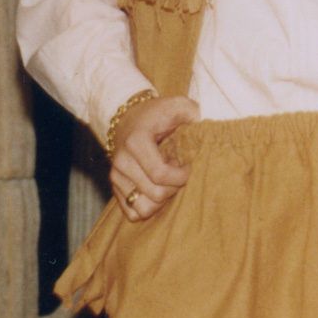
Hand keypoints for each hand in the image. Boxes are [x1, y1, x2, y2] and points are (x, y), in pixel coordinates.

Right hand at [108, 95, 198, 220]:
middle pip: (155, 194)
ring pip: (143, 208)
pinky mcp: (114, 187)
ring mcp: (115, 176)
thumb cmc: (157, 114)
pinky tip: (155, 189)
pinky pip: (132, 212)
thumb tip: (203, 125)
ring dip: (161, 201)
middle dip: (174, 188)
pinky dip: (148, 206)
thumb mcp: (176, 105)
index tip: (189, 167)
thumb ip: (191, 111)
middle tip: (178, 174)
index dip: (181, 177)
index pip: (160, 174)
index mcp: (135, 142)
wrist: (128, 118)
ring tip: (166, 183)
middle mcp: (121, 161)